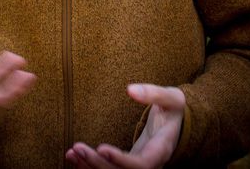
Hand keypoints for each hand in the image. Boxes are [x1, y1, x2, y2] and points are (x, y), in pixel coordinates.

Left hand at [65, 84, 184, 168]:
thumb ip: (153, 93)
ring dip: (90, 167)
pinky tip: (72, 156)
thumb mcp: (171, 97)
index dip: (121, 160)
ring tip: (71, 153)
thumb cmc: (175, 108)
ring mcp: (137, 166)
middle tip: (77, 148)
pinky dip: (90, 166)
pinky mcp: (127, 164)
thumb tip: (130, 89)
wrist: (178, 122)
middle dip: (98, 164)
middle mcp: (150, 163)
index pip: (142, 164)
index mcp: (161, 149)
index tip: (101, 148)